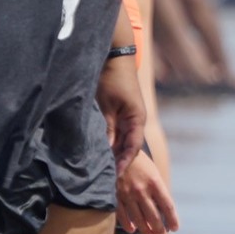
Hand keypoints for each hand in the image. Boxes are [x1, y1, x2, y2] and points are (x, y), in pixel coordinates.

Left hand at [97, 56, 146, 174]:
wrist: (112, 56)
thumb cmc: (111, 78)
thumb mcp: (107, 106)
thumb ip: (107, 128)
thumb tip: (105, 150)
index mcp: (136, 119)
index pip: (133, 147)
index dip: (124, 162)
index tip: (114, 175)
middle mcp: (135, 119)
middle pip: (128, 146)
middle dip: (118, 161)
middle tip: (105, 176)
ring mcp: (127, 115)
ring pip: (121, 139)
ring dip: (112, 152)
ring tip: (101, 166)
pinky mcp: (118, 111)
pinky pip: (115, 131)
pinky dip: (108, 141)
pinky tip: (98, 148)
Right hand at [116, 148, 178, 233]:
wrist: (117, 151)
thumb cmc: (140, 163)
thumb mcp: (153, 173)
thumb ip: (158, 190)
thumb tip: (165, 210)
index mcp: (155, 182)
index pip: (168, 206)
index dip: (172, 219)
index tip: (175, 228)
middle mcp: (142, 190)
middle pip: (154, 215)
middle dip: (159, 228)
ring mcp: (127, 194)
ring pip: (138, 218)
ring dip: (145, 229)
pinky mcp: (115, 195)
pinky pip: (122, 214)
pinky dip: (128, 224)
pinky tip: (133, 230)